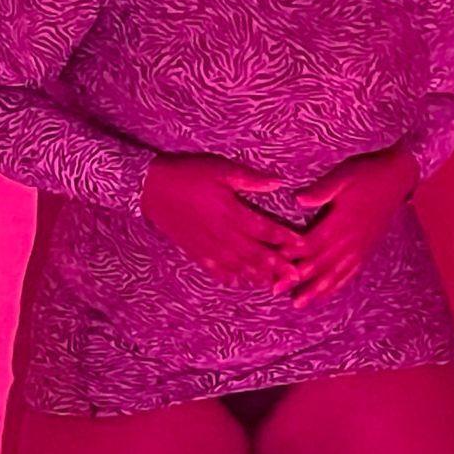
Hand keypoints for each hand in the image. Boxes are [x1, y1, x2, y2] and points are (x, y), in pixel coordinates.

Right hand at [139, 153, 303, 287]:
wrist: (151, 188)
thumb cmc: (189, 174)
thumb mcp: (221, 169)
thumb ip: (250, 179)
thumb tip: (278, 182)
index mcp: (232, 213)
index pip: (266, 230)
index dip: (285, 239)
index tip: (302, 246)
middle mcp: (223, 235)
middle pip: (256, 255)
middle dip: (278, 266)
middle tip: (296, 277)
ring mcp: (209, 246)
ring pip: (238, 266)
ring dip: (258, 276)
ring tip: (274, 284)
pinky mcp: (195, 251)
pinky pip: (216, 270)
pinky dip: (229, 277)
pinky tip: (239, 282)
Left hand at [279, 147, 418, 308]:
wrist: (397, 177)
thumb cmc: (366, 173)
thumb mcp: (343, 175)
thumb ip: (322, 190)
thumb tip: (298, 200)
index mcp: (341, 222)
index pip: (311, 243)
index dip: (291, 254)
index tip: (272, 264)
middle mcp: (350, 240)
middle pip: (320, 264)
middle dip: (297, 278)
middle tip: (275, 290)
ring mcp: (360, 248)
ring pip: (335, 274)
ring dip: (315, 289)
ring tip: (297, 303)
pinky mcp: (366, 249)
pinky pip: (350, 273)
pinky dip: (336, 286)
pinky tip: (326, 293)